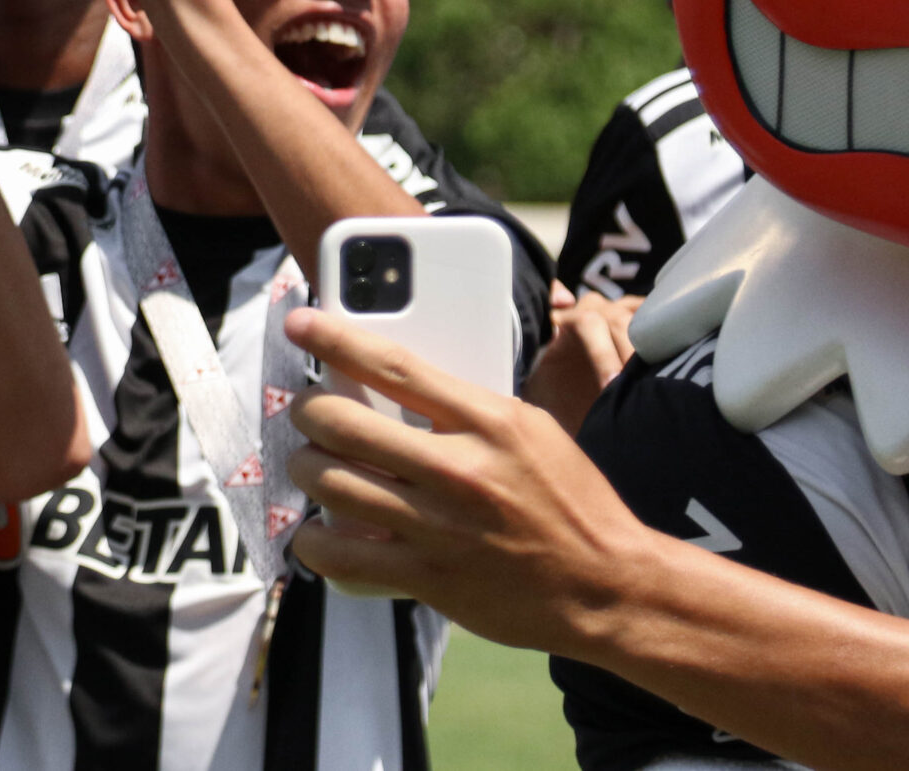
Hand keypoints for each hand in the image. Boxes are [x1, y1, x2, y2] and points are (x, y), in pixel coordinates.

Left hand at [282, 303, 652, 649]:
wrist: (608, 585)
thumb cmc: (570, 501)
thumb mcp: (530, 430)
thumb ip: (465, 407)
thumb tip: (393, 382)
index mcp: (489, 421)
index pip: (395, 364)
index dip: (335, 338)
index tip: (300, 323)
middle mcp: (459, 470)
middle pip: (342, 423)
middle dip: (308, 412)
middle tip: (311, 415)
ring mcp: (440, 528)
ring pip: (329, 483)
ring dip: (307, 470)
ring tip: (315, 468)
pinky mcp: (428, 579)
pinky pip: (339, 557)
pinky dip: (315, 542)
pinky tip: (322, 534)